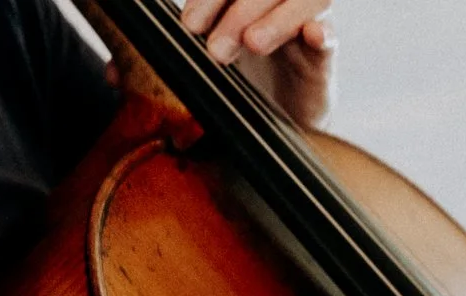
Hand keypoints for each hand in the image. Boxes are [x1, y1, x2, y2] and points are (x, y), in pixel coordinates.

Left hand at [180, 0, 334, 127]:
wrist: (277, 115)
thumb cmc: (242, 77)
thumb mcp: (208, 57)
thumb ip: (186, 45)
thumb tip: (135, 59)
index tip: (190, 25)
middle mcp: (276, 2)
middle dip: (238, 14)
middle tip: (216, 49)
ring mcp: (305, 22)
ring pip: (301, 2)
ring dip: (276, 21)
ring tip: (254, 44)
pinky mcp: (324, 55)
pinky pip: (330, 36)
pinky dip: (323, 34)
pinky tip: (314, 35)